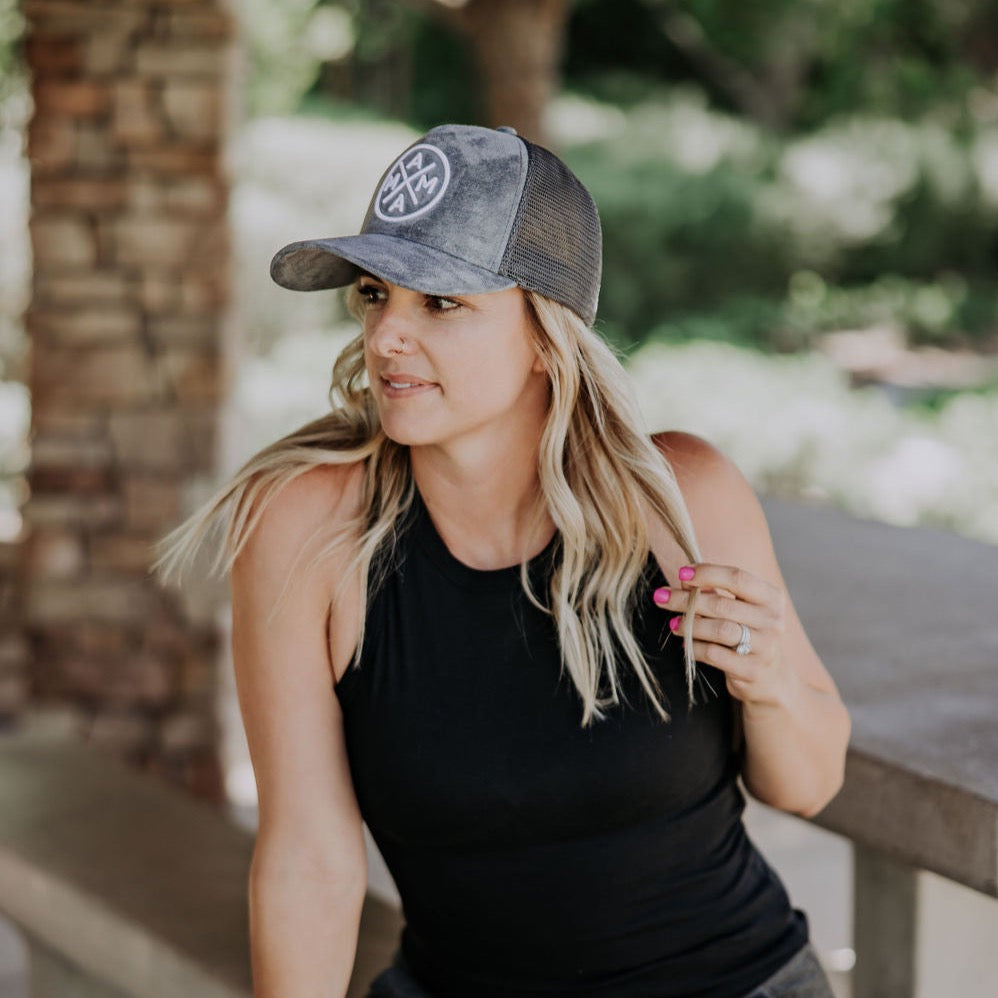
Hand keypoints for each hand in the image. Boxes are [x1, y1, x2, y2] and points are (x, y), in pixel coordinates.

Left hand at [653, 563, 795, 707]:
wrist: (768, 676)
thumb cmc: (746, 632)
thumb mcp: (738, 608)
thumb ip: (714, 592)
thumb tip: (684, 580)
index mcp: (771, 597)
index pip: (737, 578)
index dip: (707, 573)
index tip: (681, 573)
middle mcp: (772, 620)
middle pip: (722, 604)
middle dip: (687, 600)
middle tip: (663, 598)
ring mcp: (765, 646)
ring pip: (719, 630)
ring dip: (690, 625)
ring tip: (673, 624)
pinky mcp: (752, 670)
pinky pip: (715, 654)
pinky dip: (695, 648)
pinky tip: (686, 645)